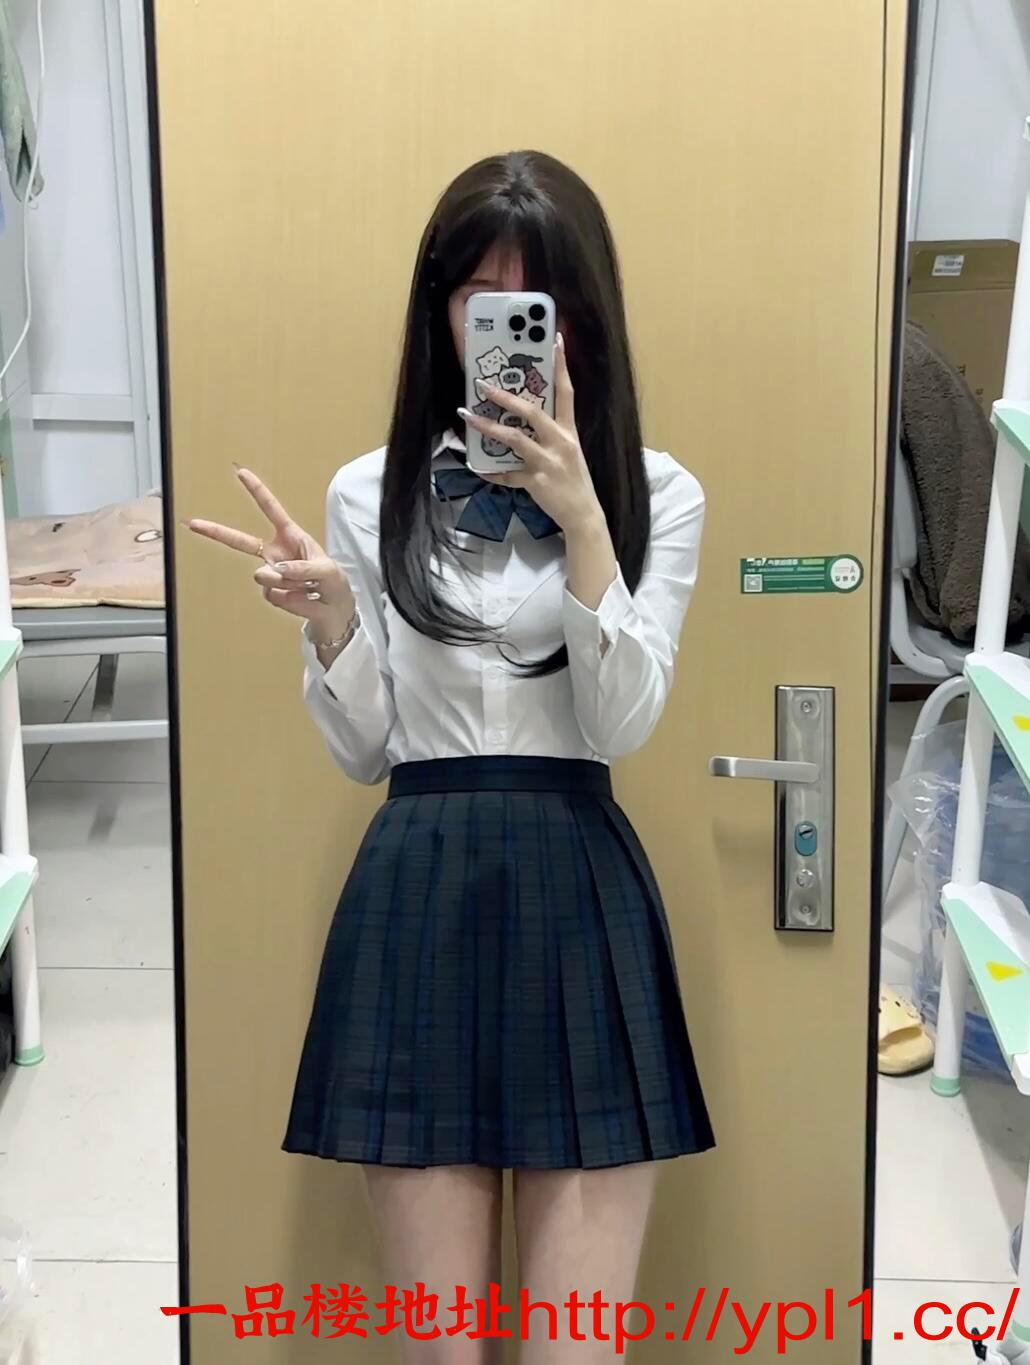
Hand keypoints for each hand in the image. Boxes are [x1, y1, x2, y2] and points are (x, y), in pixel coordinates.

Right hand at [187, 468, 354, 639]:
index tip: (241, 473)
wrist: (335, 610)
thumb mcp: (327, 571)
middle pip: (239, 541)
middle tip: (193, 523)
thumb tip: (276, 570)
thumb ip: (304, 568)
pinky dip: (290, 598)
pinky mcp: (271, 593)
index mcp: (291, 536)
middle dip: (216, 532)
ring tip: (308, 586)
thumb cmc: (334, 583)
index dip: (257, 491)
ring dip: (289, 583)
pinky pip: (272, 594)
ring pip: (265, 576)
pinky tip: (302, 597)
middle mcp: (275, 553)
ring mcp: (271, 573)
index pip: (271, 510)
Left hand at [459, 333, 604, 532]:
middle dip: (505, 396)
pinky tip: (477, 468)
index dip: (561, 365)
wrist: (583, 514)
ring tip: (467, 416)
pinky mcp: (536, 482)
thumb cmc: (574, 480)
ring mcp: (547, 462)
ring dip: (487, 426)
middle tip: (482, 384)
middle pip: (532, 412)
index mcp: (569, 431)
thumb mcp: (569, 452)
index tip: (555, 339)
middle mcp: (560, 442)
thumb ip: (550, 434)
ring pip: (514, 438)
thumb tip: (524, 419)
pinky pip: (507, 475)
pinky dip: (491, 472)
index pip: (567, 391)